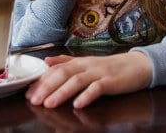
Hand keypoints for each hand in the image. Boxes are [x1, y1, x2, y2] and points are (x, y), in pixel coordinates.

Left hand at [26, 51, 152, 108]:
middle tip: (34, 100)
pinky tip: (78, 104)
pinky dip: (87, 96)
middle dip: (46, 87)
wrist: (137, 65)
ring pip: (77, 81)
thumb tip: (46, 61)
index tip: (28, 91)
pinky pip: (98, 88)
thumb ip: (66, 62)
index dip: (41, 80)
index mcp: (79, 62)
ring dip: (62, 93)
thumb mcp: (86, 62)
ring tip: (49, 104)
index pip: (56, 69)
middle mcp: (86, 66)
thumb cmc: (110, 67)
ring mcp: (99, 73)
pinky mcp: (112, 82)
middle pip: (63, 74)